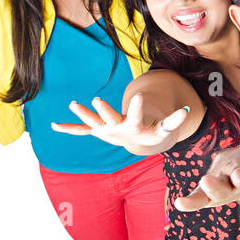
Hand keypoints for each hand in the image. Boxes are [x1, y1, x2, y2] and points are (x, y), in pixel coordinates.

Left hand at [51, 94, 188, 151]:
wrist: (136, 143)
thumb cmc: (150, 133)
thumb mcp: (163, 129)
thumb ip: (173, 120)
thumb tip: (185, 110)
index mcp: (134, 129)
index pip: (136, 117)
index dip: (138, 107)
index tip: (140, 96)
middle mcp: (117, 130)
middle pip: (110, 119)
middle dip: (103, 110)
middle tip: (97, 100)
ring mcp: (105, 131)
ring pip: (92, 123)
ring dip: (82, 115)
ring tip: (72, 104)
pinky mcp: (97, 130)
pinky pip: (80, 131)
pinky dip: (68, 128)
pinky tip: (53, 125)